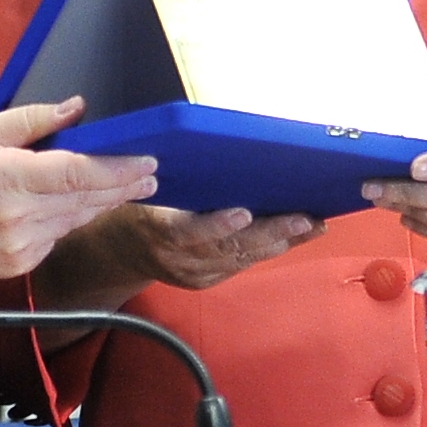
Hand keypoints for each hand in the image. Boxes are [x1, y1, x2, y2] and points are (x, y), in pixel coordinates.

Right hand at [0, 98, 158, 278]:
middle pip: (86, 200)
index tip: (147, 161)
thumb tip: (74, 108)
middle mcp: (16, 217)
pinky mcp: (16, 265)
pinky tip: (71, 206)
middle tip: (150, 173)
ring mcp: (17, 247)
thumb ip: (30, 121)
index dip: (119, 169)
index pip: (78, 174)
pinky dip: (68, 220)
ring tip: (123, 186)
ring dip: (100, 203)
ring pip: (74, 220)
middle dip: (122, 186)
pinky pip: (55, 238)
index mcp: (6, 178)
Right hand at [27, 203, 321, 349]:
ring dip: (279, 242)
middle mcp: (176, 257)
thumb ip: (170, 179)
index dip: (216, 224)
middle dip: (269, 233)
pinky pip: (240, 266)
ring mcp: (192, 273)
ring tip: (310, 225)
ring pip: (240, 259)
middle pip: (226, 248)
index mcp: (155, 228)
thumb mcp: (140, 187)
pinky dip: (268, 250)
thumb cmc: (133, 206)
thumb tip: (207, 145)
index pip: (187, 231)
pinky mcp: (204, 281)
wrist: (116, 251)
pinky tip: (293, 237)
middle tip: (303, 218)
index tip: (244, 212)